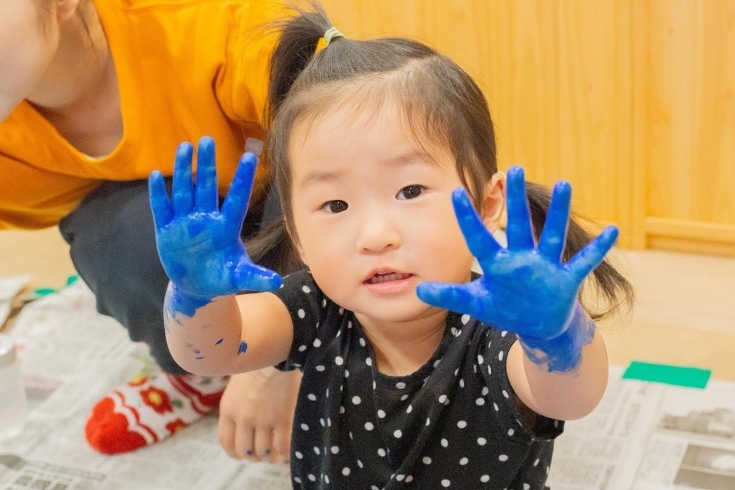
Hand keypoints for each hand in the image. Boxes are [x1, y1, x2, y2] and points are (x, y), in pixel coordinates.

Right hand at [149, 137, 280, 297]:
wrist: (197, 287)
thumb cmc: (222, 278)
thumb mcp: (239, 278)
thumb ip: (256, 277)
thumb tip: (277, 282)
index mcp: (226, 228)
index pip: (237, 199)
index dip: (242, 179)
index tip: (250, 156)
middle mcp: (206, 219)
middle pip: (207, 187)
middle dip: (207, 164)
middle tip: (207, 140)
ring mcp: (185, 222)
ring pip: (185, 191)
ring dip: (184, 170)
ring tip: (185, 148)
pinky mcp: (167, 230)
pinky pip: (162, 208)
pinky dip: (159, 193)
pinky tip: (156, 175)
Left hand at [218, 368, 300, 463]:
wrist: (279, 351)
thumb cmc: (260, 362)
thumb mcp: (238, 381)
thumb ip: (236, 403)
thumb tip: (239, 419)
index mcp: (229, 408)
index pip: (226, 442)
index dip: (235, 453)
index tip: (243, 454)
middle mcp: (243, 417)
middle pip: (245, 450)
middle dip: (254, 456)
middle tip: (263, 453)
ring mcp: (264, 419)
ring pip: (264, 451)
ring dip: (270, 456)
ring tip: (277, 453)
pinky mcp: (284, 419)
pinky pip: (283, 447)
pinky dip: (285, 454)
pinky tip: (287, 453)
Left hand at [417, 166, 616, 342]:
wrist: (538, 324)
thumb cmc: (506, 309)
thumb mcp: (477, 303)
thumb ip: (451, 295)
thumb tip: (419, 291)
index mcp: (498, 264)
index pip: (480, 237)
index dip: (468, 218)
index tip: (456, 192)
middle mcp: (522, 258)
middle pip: (518, 225)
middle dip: (516, 200)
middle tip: (514, 169)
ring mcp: (546, 266)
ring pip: (552, 235)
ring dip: (559, 212)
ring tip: (565, 184)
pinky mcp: (567, 279)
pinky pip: (584, 262)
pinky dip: (598, 248)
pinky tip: (612, 229)